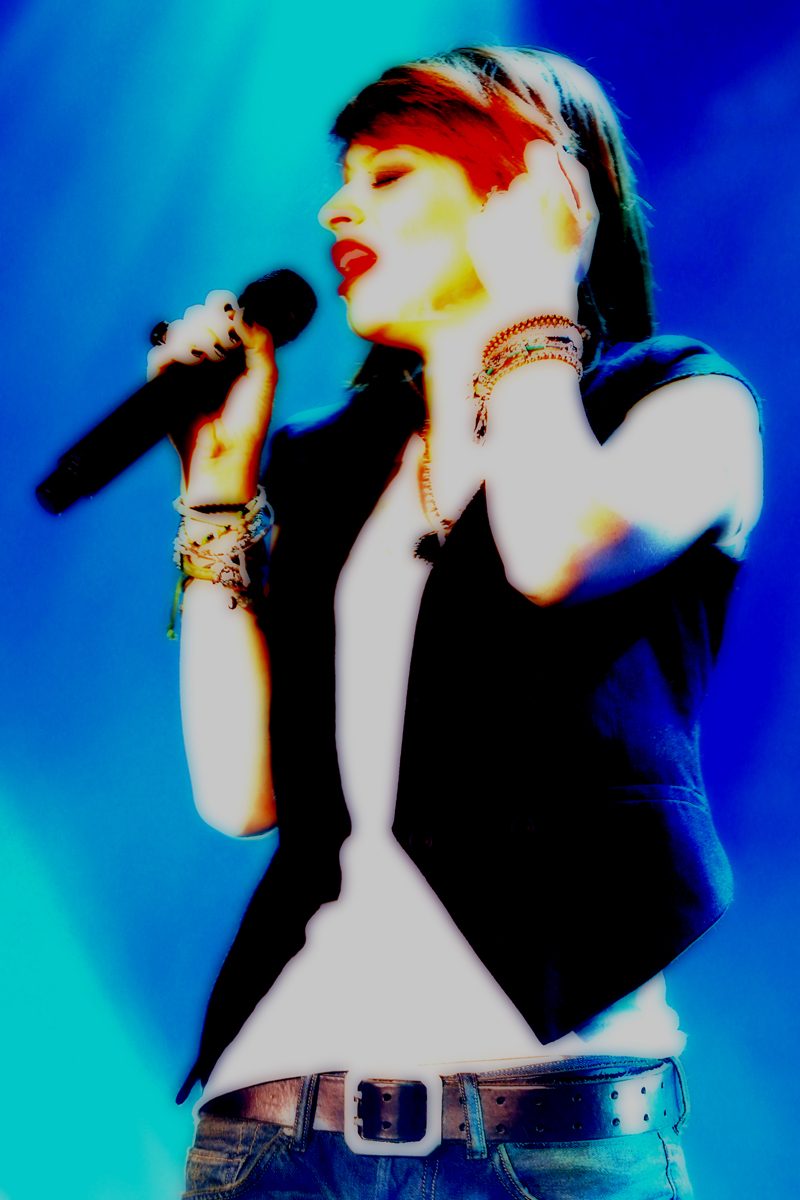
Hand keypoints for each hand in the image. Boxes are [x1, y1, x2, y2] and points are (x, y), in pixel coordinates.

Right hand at [147, 290, 277, 502]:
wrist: (224, 458)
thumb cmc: (248, 424)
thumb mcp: (266, 378)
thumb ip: (261, 341)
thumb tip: (243, 310)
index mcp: (235, 354)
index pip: (224, 316)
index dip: (226, 310)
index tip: (232, 318)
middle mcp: (210, 358)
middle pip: (199, 319)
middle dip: (209, 323)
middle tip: (222, 343)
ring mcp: (187, 369)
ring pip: (179, 333)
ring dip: (193, 336)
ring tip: (207, 355)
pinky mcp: (166, 383)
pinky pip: (160, 356)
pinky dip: (171, 352)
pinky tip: (187, 359)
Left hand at [466, 140, 597, 325]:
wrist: (534, 304)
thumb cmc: (566, 261)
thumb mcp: (588, 218)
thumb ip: (575, 176)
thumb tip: (555, 148)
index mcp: (551, 186)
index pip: (539, 151)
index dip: (544, 170)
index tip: (547, 191)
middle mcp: (520, 192)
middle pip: (521, 185)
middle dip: (529, 204)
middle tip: (539, 238)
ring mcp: (494, 210)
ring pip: (501, 204)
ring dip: (509, 221)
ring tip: (521, 251)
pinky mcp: (476, 228)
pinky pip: (484, 221)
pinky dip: (491, 236)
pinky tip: (504, 255)